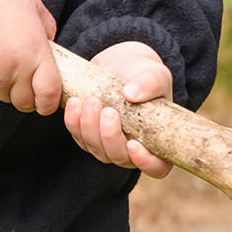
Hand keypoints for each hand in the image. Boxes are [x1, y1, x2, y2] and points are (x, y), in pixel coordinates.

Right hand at [0, 0, 60, 113]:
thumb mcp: (32, 6)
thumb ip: (47, 27)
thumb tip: (50, 42)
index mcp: (36, 54)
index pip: (49, 95)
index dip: (49, 103)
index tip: (47, 101)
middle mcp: (17, 70)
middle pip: (25, 103)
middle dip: (26, 97)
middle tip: (23, 80)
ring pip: (4, 97)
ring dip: (5, 88)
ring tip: (1, 62)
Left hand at [62, 40, 173, 178]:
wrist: (120, 64)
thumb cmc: (144, 73)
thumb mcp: (155, 74)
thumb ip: (150, 83)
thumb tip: (131, 94)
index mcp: (157, 141)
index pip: (157, 167)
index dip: (146, 162)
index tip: (133, 143)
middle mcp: (132, 149)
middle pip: (120, 158)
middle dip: (110, 136)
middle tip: (108, 110)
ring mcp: (108, 144)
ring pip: (96, 149)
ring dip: (90, 126)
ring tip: (91, 100)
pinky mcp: (87, 135)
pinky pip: (77, 136)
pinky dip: (74, 121)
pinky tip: (75, 102)